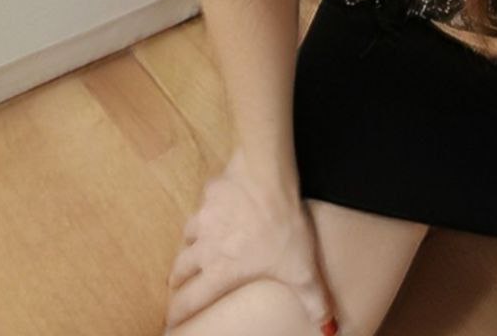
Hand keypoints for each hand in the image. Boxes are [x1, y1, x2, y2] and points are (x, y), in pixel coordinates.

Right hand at [165, 148, 336, 332]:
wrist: (268, 176)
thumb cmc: (282, 226)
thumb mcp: (301, 268)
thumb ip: (312, 299)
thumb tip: (328, 329)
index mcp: (221, 271)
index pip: (190, 301)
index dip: (177, 314)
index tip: (168, 322)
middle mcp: (206, 247)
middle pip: (180, 268)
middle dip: (177, 278)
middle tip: (176, 283)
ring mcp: (204, 216)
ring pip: (188, 234)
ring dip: (189, 242)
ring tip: (192, 245)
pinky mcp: (211, 191)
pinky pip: (203, 203)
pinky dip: (205, 208)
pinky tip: (216, 204)